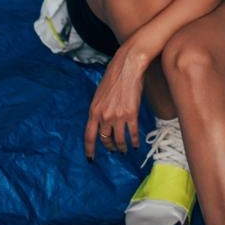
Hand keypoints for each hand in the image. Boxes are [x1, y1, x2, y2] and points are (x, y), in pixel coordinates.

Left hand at [84, 39, 148, 159]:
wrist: (128, 66)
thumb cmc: (114, 76)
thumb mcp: (100, 94)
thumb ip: (99, 109)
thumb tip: (101, 121)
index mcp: (94, 110)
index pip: (89, 135)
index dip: (89, 149)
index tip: (91, 158)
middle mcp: (104, 116)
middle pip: (105, 139)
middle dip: (109, 147)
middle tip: (113, 150)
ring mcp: (117, 116)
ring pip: (119, 140)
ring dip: (122, 147)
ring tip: (125, 150)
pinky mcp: (131, 114)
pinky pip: (132, 133)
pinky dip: (134, 141)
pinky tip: (135, 145)